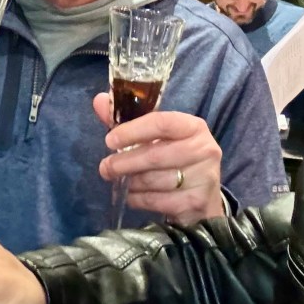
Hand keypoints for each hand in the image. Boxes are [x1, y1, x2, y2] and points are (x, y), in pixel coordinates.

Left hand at [93, 94, 223, 222]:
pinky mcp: (197, 202)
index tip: (109, 141)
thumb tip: (98, 101)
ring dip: (130, 182)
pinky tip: (132, 196)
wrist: (203, 195)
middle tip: (105, 168)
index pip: (161, 123)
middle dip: (124, 163)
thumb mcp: (157, 137)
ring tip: (120, 181)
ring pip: (154, 180)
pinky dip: (138, 199)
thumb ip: (129, 121)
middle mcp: (205, 149)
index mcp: (194, 127)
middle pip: (155, 155)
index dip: (132, 131)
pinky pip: (157, 201)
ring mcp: (204, 178)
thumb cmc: (176, 158)